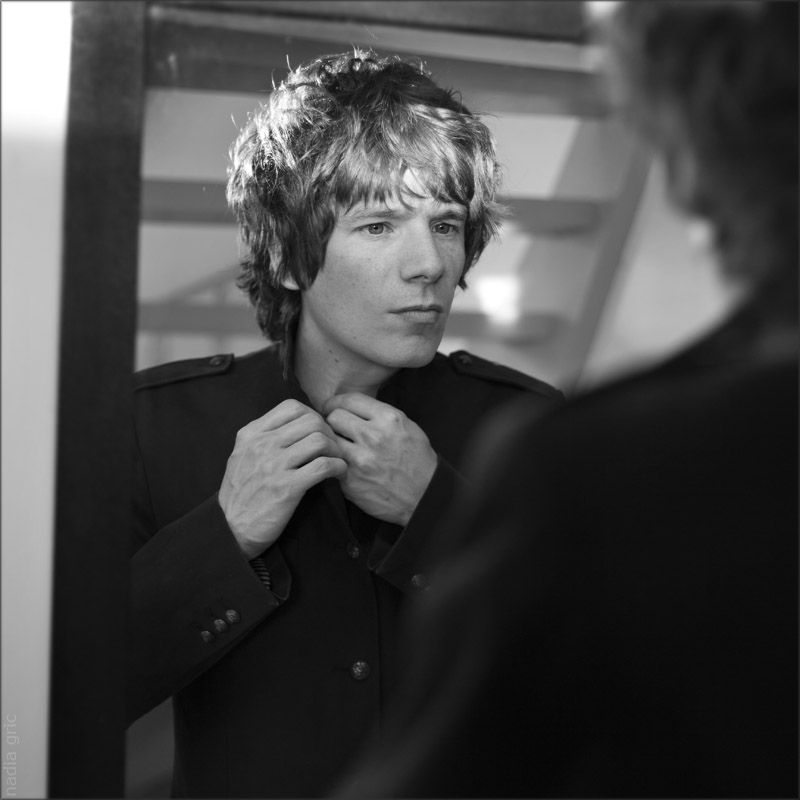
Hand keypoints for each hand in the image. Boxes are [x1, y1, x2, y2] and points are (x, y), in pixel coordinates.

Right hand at [219, 399, 346, 558]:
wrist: (231, 528)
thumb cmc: (241, 492)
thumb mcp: (242, 454)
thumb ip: (263, 436)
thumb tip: (296, 422)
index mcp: (251, 434)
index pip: (292, 407)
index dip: (313, 415)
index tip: (318, 430)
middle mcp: (262, 445)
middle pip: (311, 421)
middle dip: (328, 432)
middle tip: (332, 447)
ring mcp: (274, 465)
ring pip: (320, 440)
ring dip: (335, 450)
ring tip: (336, 460)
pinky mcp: (288, 488)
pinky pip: (324, 466)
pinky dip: (338, 467)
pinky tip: (338, 473)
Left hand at [322, 393, 436, 525]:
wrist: (426, 497)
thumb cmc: (418, 461)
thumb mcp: (408, 427)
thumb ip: (381, 415)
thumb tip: (354, 408)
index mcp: (389, 419)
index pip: (349, 399)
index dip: (336, 402)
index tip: (331, 407)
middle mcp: (373, 436)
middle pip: (334, 417)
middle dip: (333, 421)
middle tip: (334, 428)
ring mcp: (360, 459)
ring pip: (329, 440)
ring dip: (332, 442)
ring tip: (338, 446)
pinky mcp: (350, 481)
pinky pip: (333, 463)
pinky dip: (336, 463)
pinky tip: (343, 465)